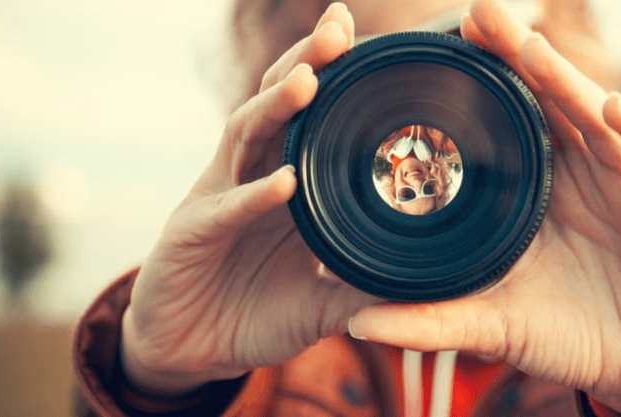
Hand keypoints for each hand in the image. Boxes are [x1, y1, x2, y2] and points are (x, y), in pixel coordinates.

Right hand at [120, 3, 380, 395]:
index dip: (333, 77)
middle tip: (339, 27)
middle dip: (306, 63)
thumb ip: (366, 286)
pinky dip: (254, 196)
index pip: (309, 116)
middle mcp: (250, 176)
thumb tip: (429, 285)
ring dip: (275, 108)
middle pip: (276, 106)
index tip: (368, 40)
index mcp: (283, 182)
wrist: (190, 351)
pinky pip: (226, 210)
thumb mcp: (323, 302)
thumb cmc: (254, 314)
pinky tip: (284, 182)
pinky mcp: (191, 234)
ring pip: (244, 136)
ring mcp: (217, 198)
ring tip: (310, 80)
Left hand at [348, 1, 620, 415]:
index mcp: (541, 189)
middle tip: (478, 15)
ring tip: (529, 45)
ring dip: (567, 81)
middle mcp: (583, 173)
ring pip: (599, 119)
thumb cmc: (567, 337)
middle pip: (552, 103)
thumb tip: (354, 324)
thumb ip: (432, 320)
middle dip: (518, 58)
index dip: (484, 85)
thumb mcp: (495, 325)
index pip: (512, 122)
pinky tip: (612, 107)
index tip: (441, 48)